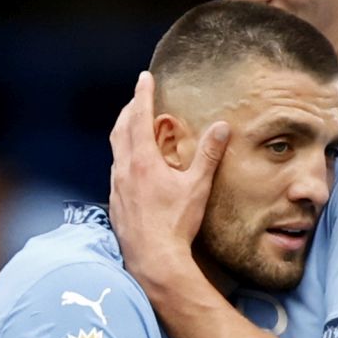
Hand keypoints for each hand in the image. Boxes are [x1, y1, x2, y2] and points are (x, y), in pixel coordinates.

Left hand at [107, 72, 228, 290]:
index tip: (144, 78)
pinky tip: (133, 165)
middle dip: (130, 110)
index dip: (142, 94)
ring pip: (116, 149)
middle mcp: (124, 169)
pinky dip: (123, 156)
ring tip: (134, 126)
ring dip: (124, 132)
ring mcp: (116, 186)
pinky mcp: (116, 202)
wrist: (153, 259)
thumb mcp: (198, 186)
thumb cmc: (176, 223)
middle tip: (138, 98)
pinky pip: (116, 170)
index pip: (139, 117)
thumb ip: (209, 155)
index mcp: (142, 160)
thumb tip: (222, 127)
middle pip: (121, 129)